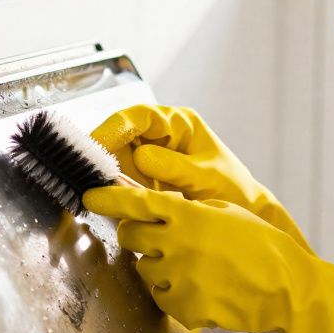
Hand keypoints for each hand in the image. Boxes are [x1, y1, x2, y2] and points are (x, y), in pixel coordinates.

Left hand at [83, 185, 333, 332]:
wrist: (288, 288)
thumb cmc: (259, 244)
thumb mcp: (224, 210)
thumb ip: (185, 205)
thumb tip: (149, 201)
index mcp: (187, 214)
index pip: (133, 202)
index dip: (107, 198)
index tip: (89, 197)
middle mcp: (177, 245)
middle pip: (129, 236)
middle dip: (136, 234)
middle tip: (155, 236)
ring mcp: (179, 279)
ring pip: (143, 269)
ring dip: (157, 265)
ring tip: (189, 265)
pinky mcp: (184, 308)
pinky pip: (160, 297)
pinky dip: (171, 292)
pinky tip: (197, 286)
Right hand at [90, 104, 308, 247]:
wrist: (243, 216)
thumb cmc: (233, 190)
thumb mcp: (208, 177)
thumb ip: (176, 167)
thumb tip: (141, 156)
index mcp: (179, 124)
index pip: (140, 116)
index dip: (115, 128)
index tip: (97, 145)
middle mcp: (160, 136)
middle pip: (121, 136)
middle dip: (104, 154)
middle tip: (90, 174)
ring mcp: (150, 159)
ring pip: (116, 159)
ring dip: (106, 174)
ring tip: (98, 191)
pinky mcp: (143, 180)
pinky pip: (121, 180)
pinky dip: (112, 189)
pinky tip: (108, 200)